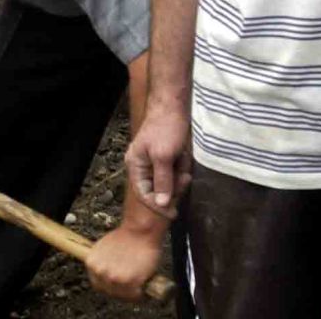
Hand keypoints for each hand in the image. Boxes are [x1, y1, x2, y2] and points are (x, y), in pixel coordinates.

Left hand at [85, 222, 164, 301]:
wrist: (139, 230)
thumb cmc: (125, 238)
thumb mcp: (103, 250)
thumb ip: (103, 265)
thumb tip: (107, 276)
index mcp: (91, 264)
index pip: (98, 285)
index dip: (110, 287)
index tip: (118, 287)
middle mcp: (100, 272)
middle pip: (110, 292)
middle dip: (121, 291)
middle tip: (131, 288)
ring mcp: (114, 278)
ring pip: (123, 295)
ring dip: (131, 292)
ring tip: (138, 285)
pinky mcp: (129, 281)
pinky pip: (135, 294)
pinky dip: (140, 292)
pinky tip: (142, 285)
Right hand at [125, 103, 191, 217]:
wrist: (174, 106)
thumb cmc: (166, 128)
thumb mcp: (163, 156)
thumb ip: (162, 181)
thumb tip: (162, 204)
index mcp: (135, 165)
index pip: (144, 194)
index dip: (158, 206)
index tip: (174, 213)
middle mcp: (142, 166)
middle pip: (157, 190)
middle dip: (173, 185)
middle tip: (184, 177)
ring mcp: (154, 162)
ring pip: (168, 182)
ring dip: (178, 175)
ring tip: (183, 161)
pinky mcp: (165, 157)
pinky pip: (174, 172)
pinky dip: (181, 167)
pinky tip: (184, 157)